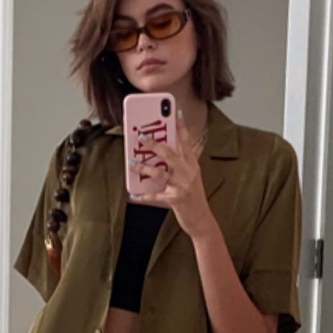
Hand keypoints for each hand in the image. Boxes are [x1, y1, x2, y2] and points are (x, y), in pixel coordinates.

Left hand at [129, 113, 213, 239]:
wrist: (202, 220)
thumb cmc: (193, 197)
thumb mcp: (192, 176)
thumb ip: (182, 163)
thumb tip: (166, 151)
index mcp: (192, 164)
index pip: (186, 141)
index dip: (180, 126)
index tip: (175, 112)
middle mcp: (188, 172)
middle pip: (169, 153)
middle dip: (154, 144)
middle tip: (141, 136)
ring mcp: (182, 185)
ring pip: (160, 172)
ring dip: (143, 168)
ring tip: (131, 163)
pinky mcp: (175, 199)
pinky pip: (155, 196)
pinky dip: (143, 196)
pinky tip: (133, 194)